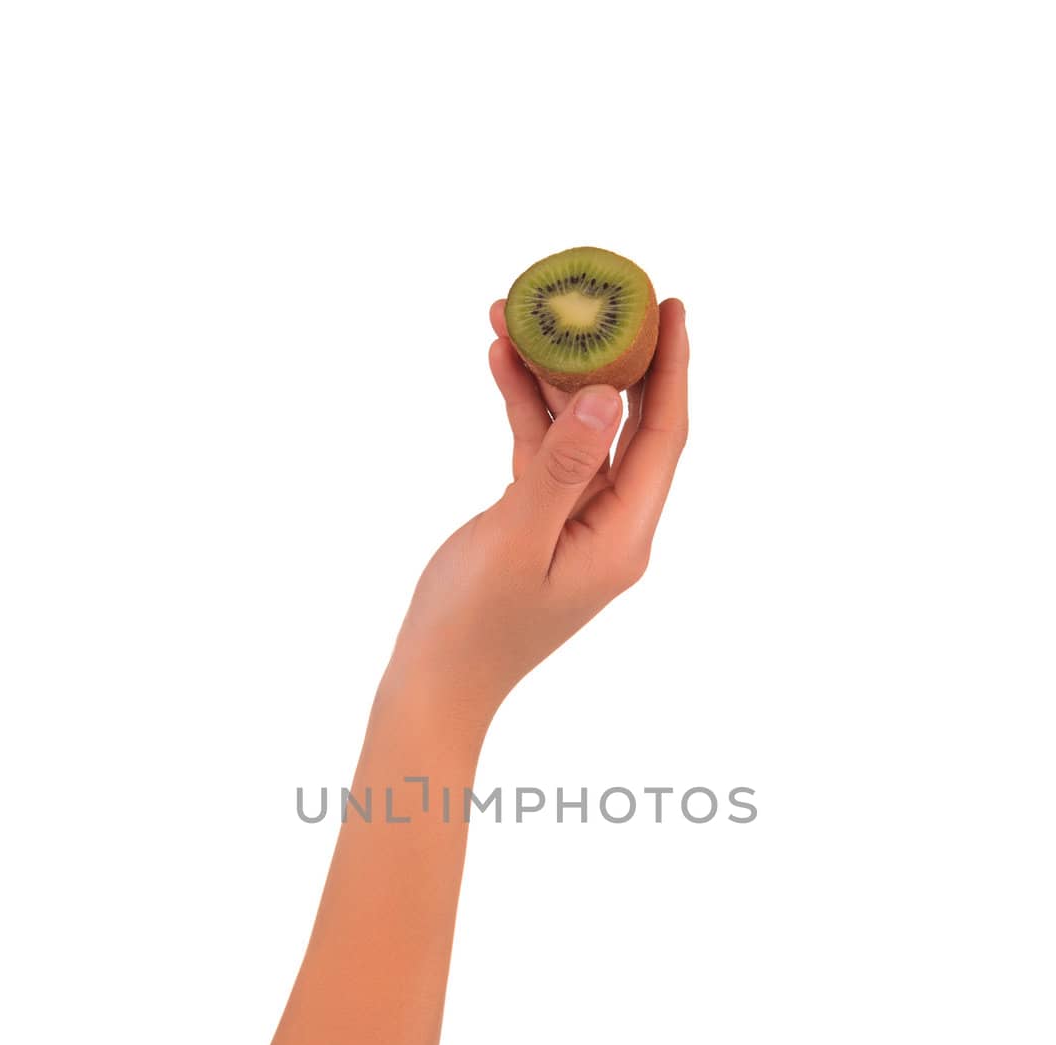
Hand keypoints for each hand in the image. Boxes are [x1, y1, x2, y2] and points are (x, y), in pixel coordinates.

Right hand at [387, 296, 689, 730]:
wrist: (436, 683)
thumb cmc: (472, 625)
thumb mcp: (517, 538)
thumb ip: (563, 467)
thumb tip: (606, 397)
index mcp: (622, 536)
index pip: (663, 436)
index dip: (672, 368)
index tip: (672, 305)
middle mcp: (611, 529)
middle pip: (628, 426)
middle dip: (611, 358)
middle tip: (600, 295)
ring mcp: (576, 527)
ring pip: (579, 434)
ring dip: (551, 378)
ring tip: (518, 315)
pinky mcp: (540, 527)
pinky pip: (543, 455)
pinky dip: (525, 411)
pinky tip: (500, 364)